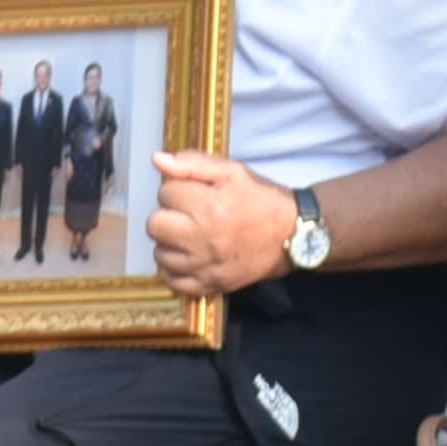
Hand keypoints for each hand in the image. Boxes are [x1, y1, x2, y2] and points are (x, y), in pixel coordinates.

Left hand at [145, 149, 296, 301]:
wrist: (291, 235)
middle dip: (168, 215)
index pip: (165, 193)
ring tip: (190, 235)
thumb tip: (157, 160)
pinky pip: (173, 281)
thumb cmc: (261, 199)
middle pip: (155, 225)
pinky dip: (176, 269)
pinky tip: (188, 257)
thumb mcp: (233, 172)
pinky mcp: (209, 285)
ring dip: (170, 243)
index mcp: (209, 206)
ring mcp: (205, 265)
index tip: (194, 193)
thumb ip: (193, 163)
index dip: (178, 189)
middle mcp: (203, 238)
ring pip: (160, 253)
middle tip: (187, 214)